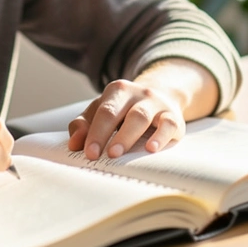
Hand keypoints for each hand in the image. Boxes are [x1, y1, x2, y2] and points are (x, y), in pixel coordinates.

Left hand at [67, 79, 185, 159]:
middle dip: (105, 134)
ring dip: (127, 136)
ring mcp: (156, 104)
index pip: (103, 111)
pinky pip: (168, 125)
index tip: (88, 153)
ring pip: (141, 117)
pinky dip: (160, 137)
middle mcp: (137, 93)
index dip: (94, 132)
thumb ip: (84, 124)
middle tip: (95, 156)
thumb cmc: (126, 110)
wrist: (163, 97)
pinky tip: (150, 149)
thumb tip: (74, 144)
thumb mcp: (103, 110)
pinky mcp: (173, 116)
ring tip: (116, 155)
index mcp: (117, 90)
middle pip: (120, 112)